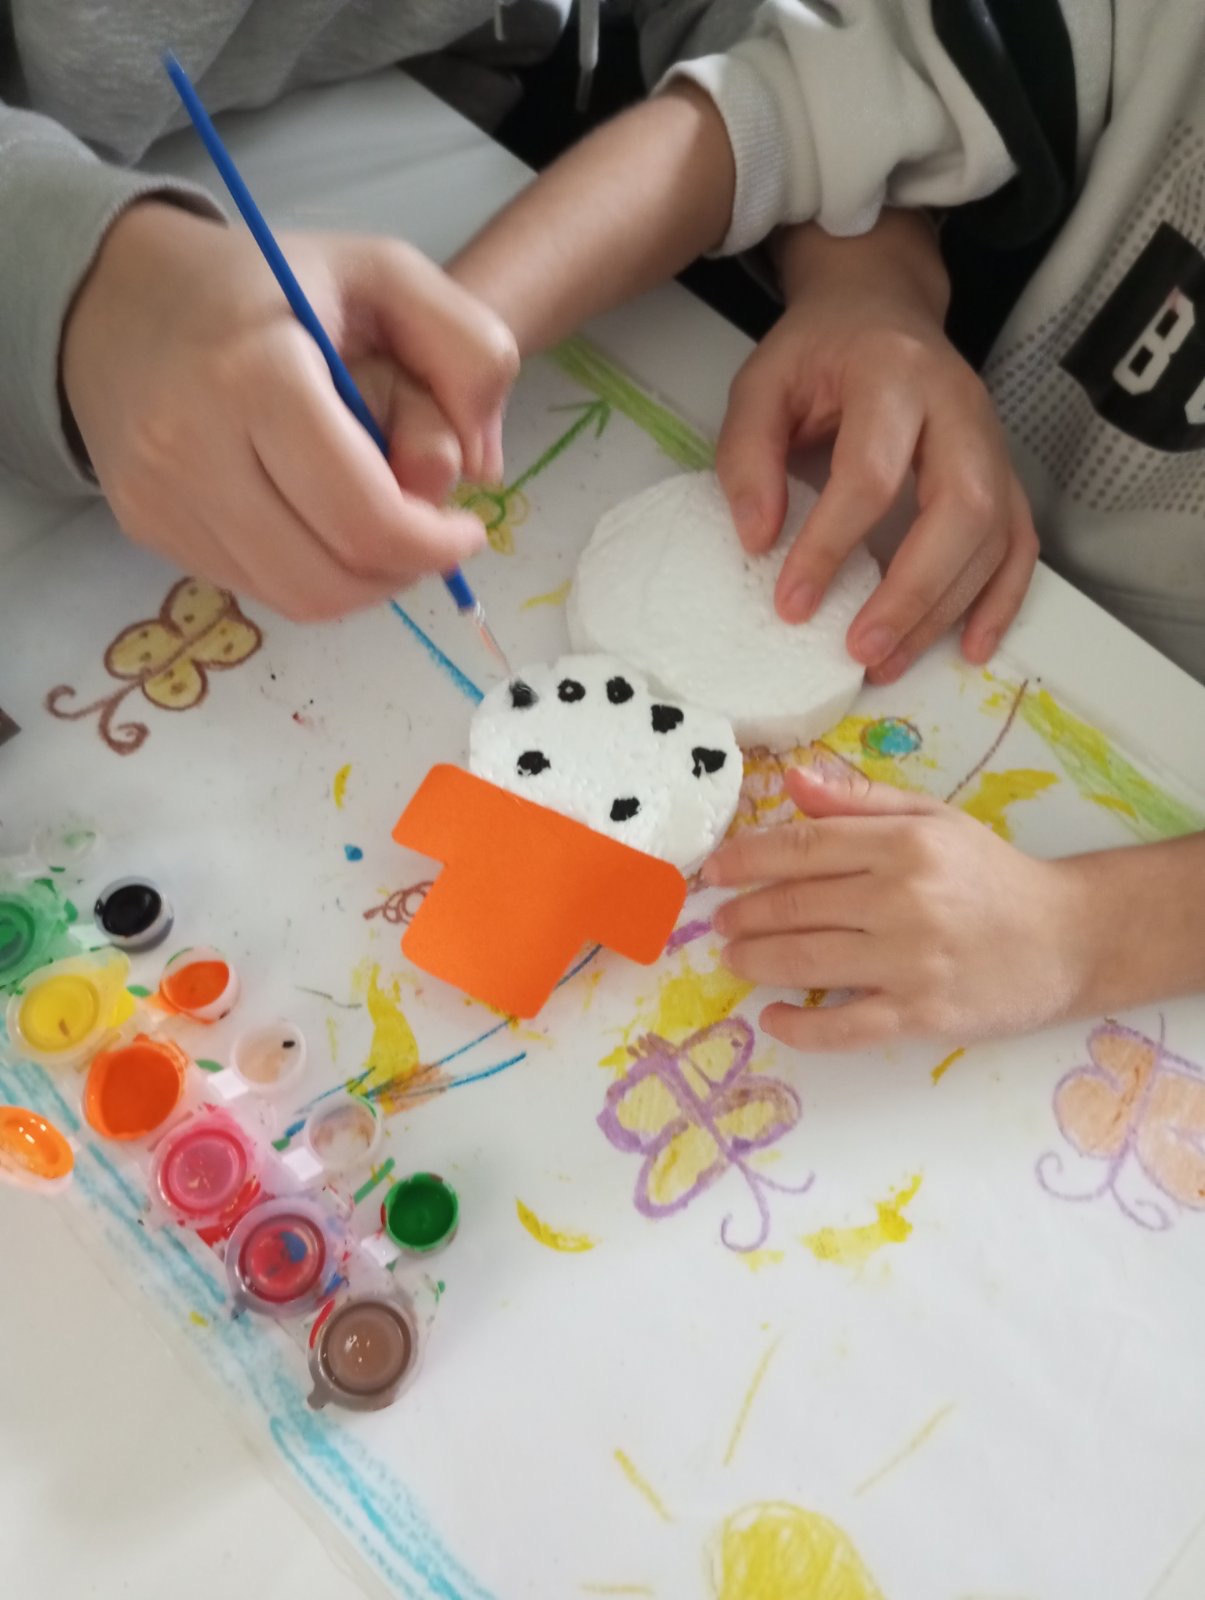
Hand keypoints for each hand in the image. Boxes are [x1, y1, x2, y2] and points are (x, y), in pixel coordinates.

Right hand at [62, 203, 518, 620]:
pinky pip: (254, 587)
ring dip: (359, 581)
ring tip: (376, 524)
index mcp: (258, 374)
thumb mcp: (388, 275)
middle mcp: (195, 444)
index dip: (434, 546)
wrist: (118, 293)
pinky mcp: (147, 525)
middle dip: (401, 571)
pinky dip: (307, 571)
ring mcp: (161, 495)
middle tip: (425, 535)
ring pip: (295, 598)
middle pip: (332, 578)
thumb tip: (480, 470)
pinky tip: (315, 519)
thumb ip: (467, 351)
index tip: (465, 530)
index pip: (367, 518)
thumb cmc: (270, 286)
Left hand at [705, 765, 1088, 1050]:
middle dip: (745, 914)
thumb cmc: (991, 875)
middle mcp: (903, 898)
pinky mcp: (922, 1013)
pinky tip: (774, 1018)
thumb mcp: (934, 819)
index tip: (714, 871)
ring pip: (806, 961)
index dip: (746, 859)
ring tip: (736, 958)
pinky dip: (800, 1026)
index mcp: (903, 844)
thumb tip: (793, 780)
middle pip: (795, 905)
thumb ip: (860, 800)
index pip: (802, 847)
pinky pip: (844, 1026)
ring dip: (756, 961)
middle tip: (721, 921)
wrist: (1069, 938)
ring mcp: (910, 960)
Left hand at [717, 213, 1037, 683]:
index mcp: (894, 375)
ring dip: (945, 610)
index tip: (791, 604)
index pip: (872, 473)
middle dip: (911, 591)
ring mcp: (993, 442)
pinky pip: (1021, 543)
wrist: (881, 310)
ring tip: (886, 663)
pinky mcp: (1004, 473)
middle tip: (860, 649)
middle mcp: (960, 407)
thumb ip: (747, 456)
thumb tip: (758, 539)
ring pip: (995, 536)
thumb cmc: (819, 352)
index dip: (832, 545)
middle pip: (961, 509)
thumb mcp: (762, 384)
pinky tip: (970, 646)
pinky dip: (1001, 600)